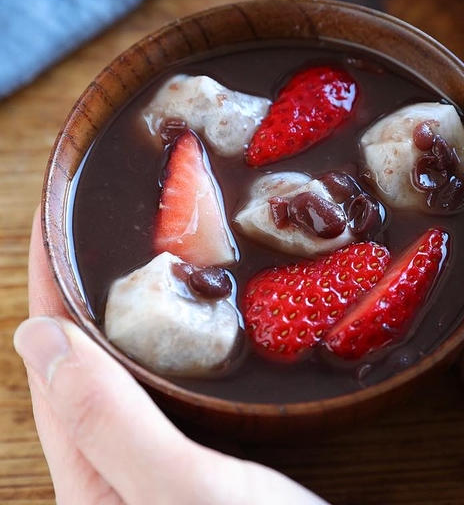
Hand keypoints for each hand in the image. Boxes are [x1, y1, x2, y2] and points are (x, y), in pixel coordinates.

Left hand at [13, 214, 325, 504]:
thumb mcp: (185, 490)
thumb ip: (109, 422)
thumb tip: (37, 336)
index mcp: (92, 481)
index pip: (55, 363)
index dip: (52, 287)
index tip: (55, 220)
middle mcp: (111, 476)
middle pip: (79, 367)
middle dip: (78, 294)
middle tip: (94, 232)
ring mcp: (152, 472)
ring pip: (118, 379)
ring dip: (115, 317)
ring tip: (130, 263)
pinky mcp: (191, 467)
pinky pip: (155, 395)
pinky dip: (156, 350)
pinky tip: (178, 331)